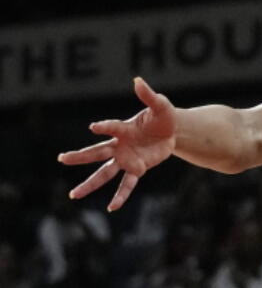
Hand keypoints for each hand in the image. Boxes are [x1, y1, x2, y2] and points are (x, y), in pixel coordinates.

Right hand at [57, 77, 175, 211]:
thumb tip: (138, 80)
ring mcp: (127, 159)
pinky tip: (112, 207)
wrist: (173, 131)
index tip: (94, 127)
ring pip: (105, 172)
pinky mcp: (139, 168)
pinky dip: (121, 195)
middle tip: (61, 159)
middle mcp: (120, 145)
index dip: (104, 126)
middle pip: (97, 152)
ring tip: (73, 195)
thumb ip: (149, 95)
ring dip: (90, 183)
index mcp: (123, 129)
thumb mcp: (160, 105)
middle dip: (80, 157)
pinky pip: (128, 184)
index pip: (111, 128)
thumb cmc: (162, 117)